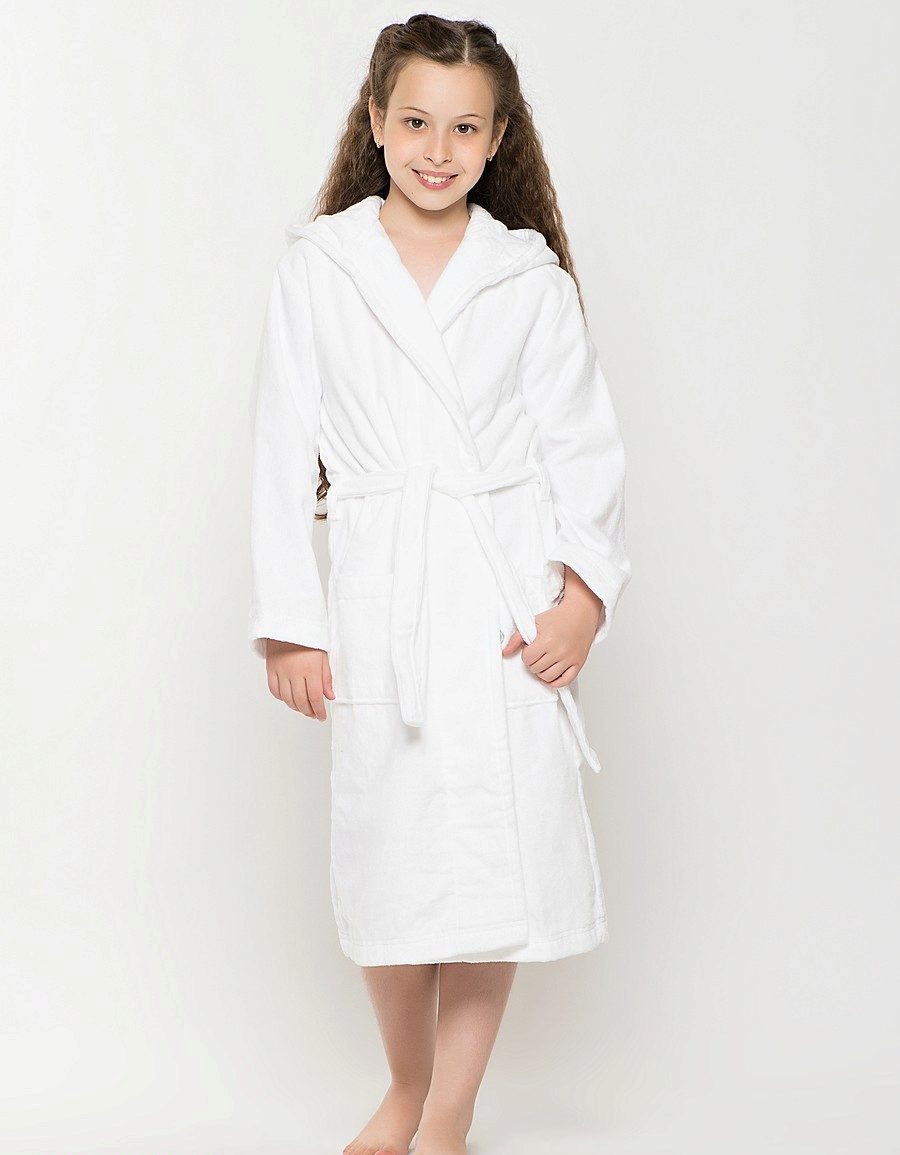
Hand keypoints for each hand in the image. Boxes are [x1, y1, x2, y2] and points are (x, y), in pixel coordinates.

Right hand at [264, 639, 334, 719]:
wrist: (289, 625)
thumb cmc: (309, 639)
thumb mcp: (323, 656)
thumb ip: (326, 678)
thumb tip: (330, 696)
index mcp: (310, 669)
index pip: (315, 697)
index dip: (319, 710)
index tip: (322, 716)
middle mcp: (294, 672)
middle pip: (300, 701)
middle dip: (308, 711)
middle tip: (313, 714)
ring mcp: (281, 671)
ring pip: (287, 698)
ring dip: (295, 707)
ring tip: (303, 708)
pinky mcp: (270, 669)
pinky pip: (274, 690)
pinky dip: (282, 698)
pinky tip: (289, 698)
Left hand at [501, 568, 603, 688]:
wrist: (580, 612)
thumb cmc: (558, 617)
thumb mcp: (534, 623)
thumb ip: (517, 638)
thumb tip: (505, 652)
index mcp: (547, 640)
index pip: (528, 659)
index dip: (527, 655)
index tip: (531, 649)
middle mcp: (559, 651)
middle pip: (537, 669)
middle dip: (533, 663)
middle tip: (537, 655)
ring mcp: (569, 658)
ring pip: (549, 677)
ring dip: (542, 672)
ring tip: (543, 663)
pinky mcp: (578, 663)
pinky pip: (565, 681)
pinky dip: (556, 682)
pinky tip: (552, 675)